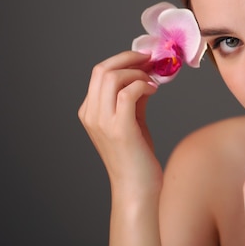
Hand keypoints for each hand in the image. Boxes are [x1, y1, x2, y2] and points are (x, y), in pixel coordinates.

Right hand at [78, 50, 161, 195]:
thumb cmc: (136, 155)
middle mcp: (91, 115)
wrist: (137, 188)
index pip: (99, 72)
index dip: (124, 59)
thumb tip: (144, 73)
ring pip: (112, 77)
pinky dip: (143, 85)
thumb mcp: (133, 119)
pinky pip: (128, 93)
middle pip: (102, 69)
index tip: (145, 57)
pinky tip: (154, 91)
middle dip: (130, 59)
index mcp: (90, 111)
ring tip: (153, 81)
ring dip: (138, 72)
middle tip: (151, 60)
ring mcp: (103, 122)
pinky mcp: (119, 129)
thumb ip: (134, 96)